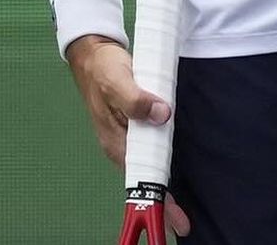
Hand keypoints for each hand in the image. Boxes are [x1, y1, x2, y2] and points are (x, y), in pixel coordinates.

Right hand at [66, 35, 191, 236]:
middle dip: (162, 201)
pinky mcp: (135, 123)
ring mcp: (128, 135)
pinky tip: (170, 170)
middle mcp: (121, 144)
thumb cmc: (105, 70)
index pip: (138, 177)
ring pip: (148, 165)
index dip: (155, 197)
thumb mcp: (120, 81)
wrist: (94, 54)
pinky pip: (150, 148)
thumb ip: (138, 100)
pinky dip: (160, 162)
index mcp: (116, 141)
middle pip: (144, 177)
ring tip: (179, 208)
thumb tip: (162, 115)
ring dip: (162, 184)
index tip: (169, 217)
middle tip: (182, 223)